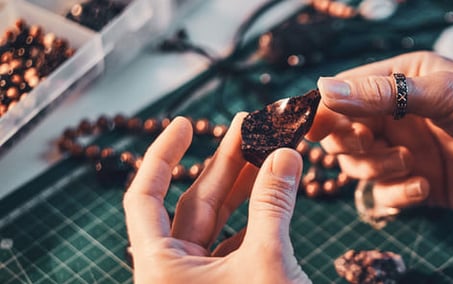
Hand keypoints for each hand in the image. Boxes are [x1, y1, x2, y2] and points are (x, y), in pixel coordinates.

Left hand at [123, 115, 309, 282]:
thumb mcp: (267, 258)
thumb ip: (273, 205)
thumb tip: (285, 155)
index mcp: (160, 266)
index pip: (145, 198)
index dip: (162, 155)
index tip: (184, 123)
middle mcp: (173, 272)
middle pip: (192, 204)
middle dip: (224, 164)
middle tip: (248, 126)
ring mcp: (200, 280)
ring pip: (217, 222)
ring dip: (243, 186)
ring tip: (268, 150)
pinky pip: (236, 242)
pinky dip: (257, 216)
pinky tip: (275, 190)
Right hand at [307, 51, 452, 214]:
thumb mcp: (440, 93)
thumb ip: (381, 94)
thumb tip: (323, 88)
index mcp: (402, 78)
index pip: (346, 91)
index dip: (325, 109)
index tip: (311, 126)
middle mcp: (400, 114)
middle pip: (345, 131)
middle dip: (351, 141)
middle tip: (369, 144)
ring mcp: (409, 150)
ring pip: (360, 165)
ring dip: (377, 167)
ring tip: (410, 163)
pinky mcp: (420, 184)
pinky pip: (385, 193)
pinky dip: (398, 193)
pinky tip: (425, 187)